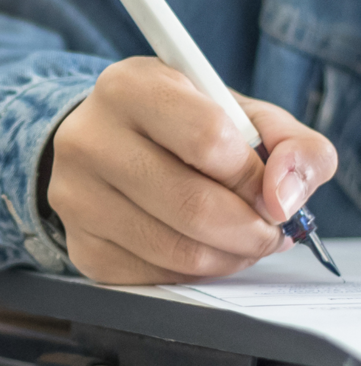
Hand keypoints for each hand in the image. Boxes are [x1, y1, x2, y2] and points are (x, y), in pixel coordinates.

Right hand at [46, 57, 337, 283]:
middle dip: (251, 229)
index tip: (266, 186)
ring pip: (177, 250)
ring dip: (229, 256)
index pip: (208, 138)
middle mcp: (88, 139)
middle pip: (193, 205)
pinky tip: (199, 249)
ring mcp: (75, 195)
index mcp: (128, 88)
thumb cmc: (183, 127)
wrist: (107, 145)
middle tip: (268, 229)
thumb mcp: (241, 114)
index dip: (253, 175)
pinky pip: (154, 277)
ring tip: (239, 240)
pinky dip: (193, 273)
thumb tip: (285, 199)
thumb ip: (291, 143)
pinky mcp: (80, 244)